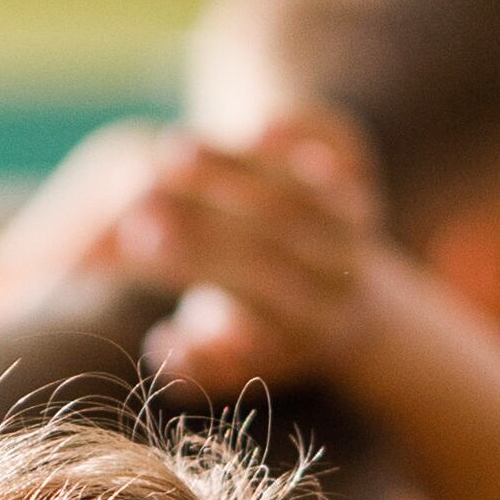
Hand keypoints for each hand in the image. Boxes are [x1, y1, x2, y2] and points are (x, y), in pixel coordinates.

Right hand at [116, 115, 382, 393]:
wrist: (356, 312)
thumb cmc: (268, 339)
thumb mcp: (238, 369)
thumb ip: (198, 364)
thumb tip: (162, 343)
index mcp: (311, 323)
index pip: (250, 284)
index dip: (194, 257)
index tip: (138, 237)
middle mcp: (340, 272)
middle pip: (272, 233)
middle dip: (203, 216)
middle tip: (141, 200)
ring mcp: (356, 225)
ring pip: (297, 191)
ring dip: (236, 168)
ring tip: (173, 153)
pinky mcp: (360, 182)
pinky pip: (341, 153)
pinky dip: (301, 142)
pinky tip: (255, 129)